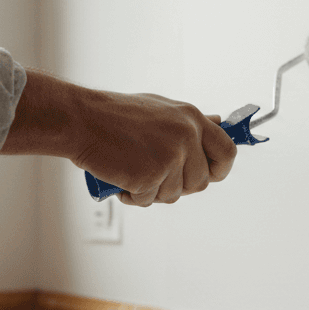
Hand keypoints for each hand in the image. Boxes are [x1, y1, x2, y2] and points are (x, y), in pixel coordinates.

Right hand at [1, 71, 235, 206]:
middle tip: (155, 177)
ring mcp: (169, 157)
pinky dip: (133, 197)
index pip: (227, 152)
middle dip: (178, 186)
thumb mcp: (161, 109)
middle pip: (200, 182)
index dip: (220, 169)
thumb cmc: (115, 115)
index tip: (210, 175)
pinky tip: (121, 181)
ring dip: (153, 192)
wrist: (81, 119)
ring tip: (132, 173)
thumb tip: (219, 125)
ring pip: (173, 195)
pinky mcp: (150, 176)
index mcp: (191, 118)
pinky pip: (148, 200)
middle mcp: (186, 137)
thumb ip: (190, 123)